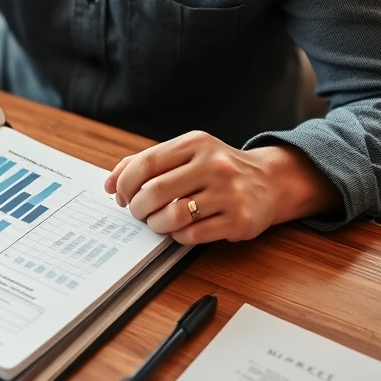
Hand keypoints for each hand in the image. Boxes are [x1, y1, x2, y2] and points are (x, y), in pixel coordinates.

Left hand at [104, 131, 340, 243]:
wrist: (270, 181)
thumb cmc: (216, 169)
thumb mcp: (186, 153)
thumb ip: (146, 163)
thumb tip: (109, 183)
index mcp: (196, 143)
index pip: (145, 164)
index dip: (124, 184)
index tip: (120, 195)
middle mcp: (214, 165)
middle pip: (154, 192)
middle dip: (137, 207)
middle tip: (138, 212)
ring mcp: (229, 193)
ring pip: (172, 216)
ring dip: (156, 224)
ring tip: (158, 222)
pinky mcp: (239, 220)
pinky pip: (192, 235)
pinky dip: (177, 236)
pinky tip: (182, 229)